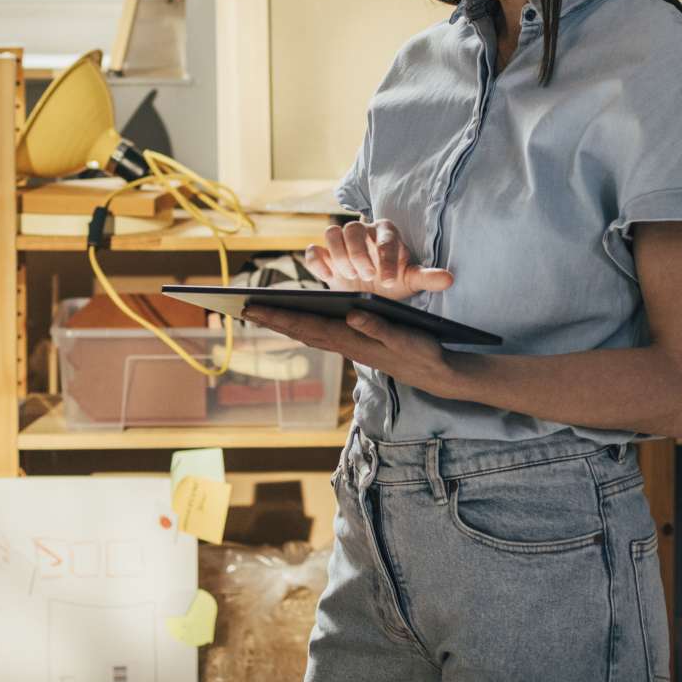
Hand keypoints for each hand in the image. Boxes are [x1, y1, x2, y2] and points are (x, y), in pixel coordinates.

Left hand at [245, 307, 453, 393]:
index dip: (280, 316)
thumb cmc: (422, 352)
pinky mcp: (357, 345)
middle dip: (272, 318)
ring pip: (309, 333)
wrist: (438, 373)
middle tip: (243, 308)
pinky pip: (322, 334)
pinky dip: (303, 325)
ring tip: (261, 312)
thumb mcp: (404, 338)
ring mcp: (350, 346)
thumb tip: (351, 314)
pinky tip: (295, 320)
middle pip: (301, 330)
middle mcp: (346, 345)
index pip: (308, 326)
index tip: (254, 308)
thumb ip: (377, 327)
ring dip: (284, 322)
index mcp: (352, 341)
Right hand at [302, 219, 453, 301]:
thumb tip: (450, 279)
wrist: (371, 291)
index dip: (386, 259)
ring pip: (331, 233)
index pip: (385, 239)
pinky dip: (317, 262)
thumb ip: (428, 278)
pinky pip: (314, 251)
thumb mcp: (412, 280)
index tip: (388, 282)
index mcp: (386, 234)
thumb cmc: (394, 281)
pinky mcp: (324, 256)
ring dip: (338, 254)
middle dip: (358, 253)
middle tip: (366, 276)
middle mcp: (362, 233)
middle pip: (352, 229)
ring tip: (349, 276)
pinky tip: (328, 278)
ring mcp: (341, 244)